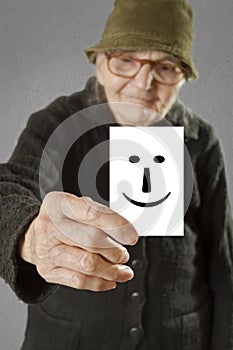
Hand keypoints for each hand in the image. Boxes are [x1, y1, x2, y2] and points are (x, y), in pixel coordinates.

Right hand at [19, 192, 137, 291]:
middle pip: (92, 241)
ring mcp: (47, 251)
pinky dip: (100, 282)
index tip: (131, 235)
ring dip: (112, 270)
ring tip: (122, 270)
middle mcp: (49, 227)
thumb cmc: (61, 220)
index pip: (91, 214)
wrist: (35, 236)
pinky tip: (110, 279)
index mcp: (58, 205)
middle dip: (115, 251)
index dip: (115, 225)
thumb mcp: (77, 206)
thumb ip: (100, 214)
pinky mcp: (48, 271)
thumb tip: (125, 231)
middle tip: (123, 255)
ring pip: (88, 265)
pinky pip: (79, 281)